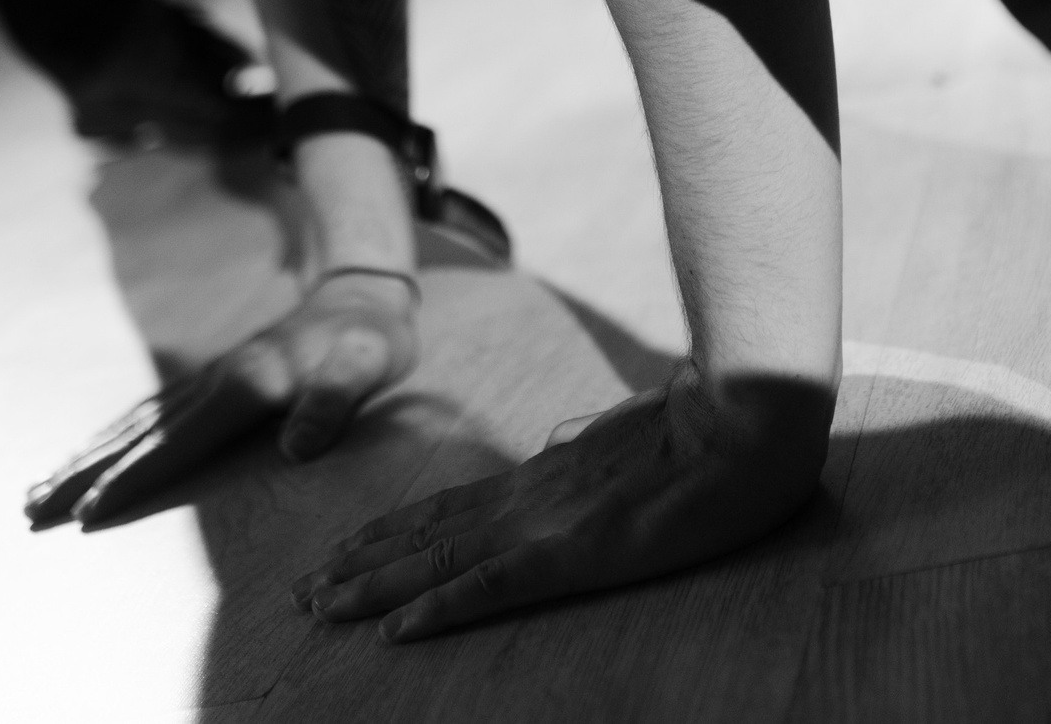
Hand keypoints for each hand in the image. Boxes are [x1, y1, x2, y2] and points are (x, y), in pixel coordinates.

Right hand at [26, 269, 420, 529]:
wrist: (361, 294)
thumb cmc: (371, 341)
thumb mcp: (370, 366)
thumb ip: (335, 402)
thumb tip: (298, 448)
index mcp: (248, 386)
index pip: (179, 442)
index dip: (133, 478)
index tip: (90, 510)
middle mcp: (215, 381)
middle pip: (138, 435)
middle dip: (84, 474)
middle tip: (31, 511)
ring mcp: (208, 379)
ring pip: (134, 424)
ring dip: (84, 458)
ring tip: (35, 492)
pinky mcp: (210, 381)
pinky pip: (149, 414)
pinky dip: (112, 439)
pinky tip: (85, 456)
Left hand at [288, 364, 833, 640]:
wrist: (747, 419)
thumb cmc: (712, 429)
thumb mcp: (640, 443)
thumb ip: (600, 460)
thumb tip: (578, 459)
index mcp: (547, 476)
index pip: (452, 507)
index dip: (394, 531)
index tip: (345, 549)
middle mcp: (530, 498)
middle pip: (426, 532)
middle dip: (361, 562)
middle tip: (303, 589)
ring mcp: (547, 524)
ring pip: (437, 559)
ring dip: (374, 586)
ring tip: (320, 606)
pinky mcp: (574, 553)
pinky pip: (489, 587)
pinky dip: (437, 609)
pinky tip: (395, 631)